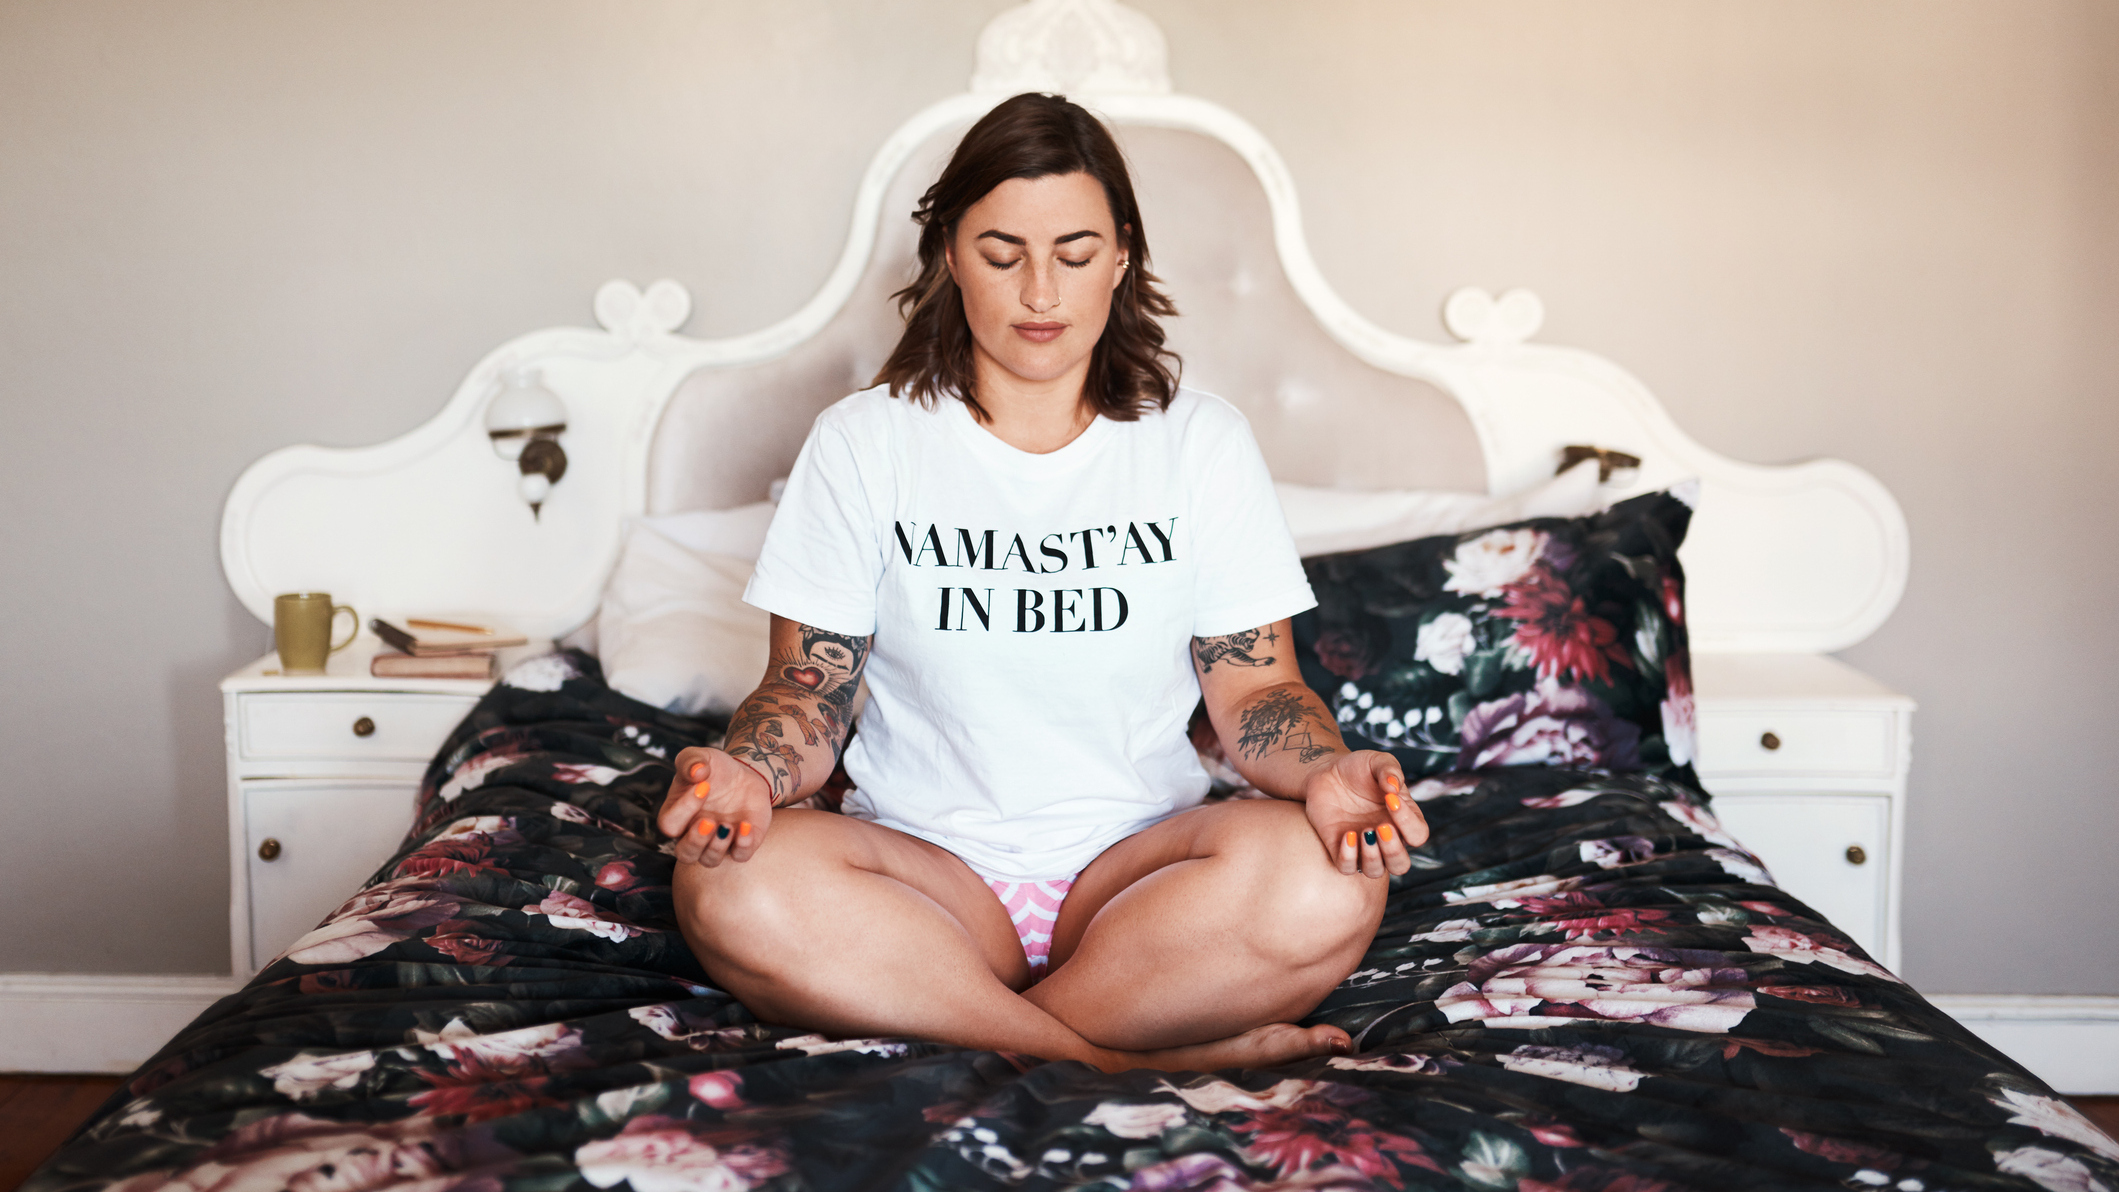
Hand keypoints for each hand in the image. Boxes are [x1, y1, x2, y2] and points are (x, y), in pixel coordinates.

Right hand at [656, 747, 775, 867]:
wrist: (745, 775)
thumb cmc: (715, 769)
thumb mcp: (701, 757)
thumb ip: (691, 760)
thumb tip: (696, 771)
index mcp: (677, 815)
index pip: (669, 824)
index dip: (683, 809)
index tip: (703, 787)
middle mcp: (693, 834)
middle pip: (685, 854)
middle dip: (695, 842)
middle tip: (709, 821)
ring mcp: (718, 842)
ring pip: (709, 860)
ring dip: (718, 847)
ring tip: (728, 825)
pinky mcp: (742, 843)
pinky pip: (739, 856)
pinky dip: (743, 846)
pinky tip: (747, 826)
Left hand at [1302, 750, 1429, 877]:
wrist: (1325, 772)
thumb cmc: (1358, 768)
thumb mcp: (1376, 762)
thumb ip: (1390, 770)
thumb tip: (1393, 788)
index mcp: (1403, 819)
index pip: (1418, 834)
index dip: (1408, 822)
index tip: (1390, 799)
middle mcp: (1386, 838)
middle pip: (1400, 864)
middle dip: (1393, 851)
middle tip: (1380, 827)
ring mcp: (1362, 846)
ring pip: (1375, 871)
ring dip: (1372, 857)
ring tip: (1363, 832)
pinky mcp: (1339, 849)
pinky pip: (1347, 868)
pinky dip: (1348, 857)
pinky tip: (1347, 835)